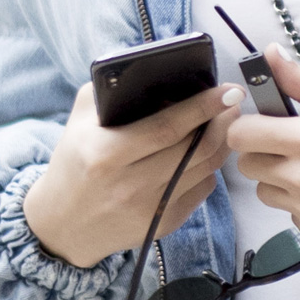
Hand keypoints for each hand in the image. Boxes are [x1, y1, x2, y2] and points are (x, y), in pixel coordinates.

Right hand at [22, 80, 241, 269]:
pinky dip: (209, 168)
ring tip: (226, 121)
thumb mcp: (78, 122)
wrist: (64, 225)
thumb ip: (108, 92)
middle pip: (195, 149)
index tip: (228, 91)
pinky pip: (201, 190)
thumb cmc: (74, 164)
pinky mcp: (165, 226)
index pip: (167, 127)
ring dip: (222, 142)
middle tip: (234, 101)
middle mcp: (131, 186)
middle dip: (222, 121)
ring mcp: (151, 209)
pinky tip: (206, 152)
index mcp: (107, 155)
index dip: (203, 107)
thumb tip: (151, 73)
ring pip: (206, 169)